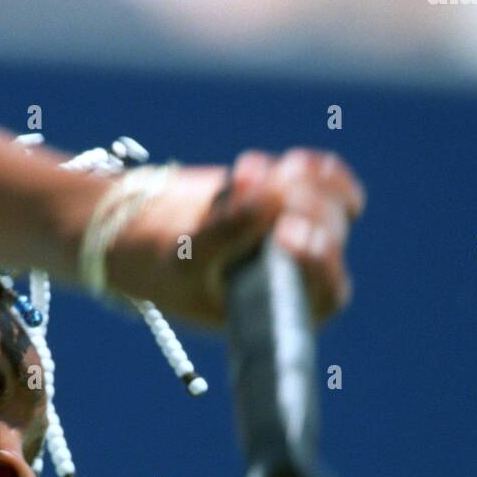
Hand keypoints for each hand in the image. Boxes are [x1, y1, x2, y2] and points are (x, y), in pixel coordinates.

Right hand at [105, 148, 364, 328]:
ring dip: (297, 183)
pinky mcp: (297, 207)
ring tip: (243, 172)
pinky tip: (292, 163)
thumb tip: (275, 194)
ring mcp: (302, 240)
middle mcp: (300, 279)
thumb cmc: (164, 266)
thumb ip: (228, 230)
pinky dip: (315, 170)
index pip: (325, 292)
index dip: (318, 260)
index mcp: (281, 313)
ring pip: (331, 206)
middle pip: (329, 238)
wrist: (146, 237)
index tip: (287, 231)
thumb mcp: (187, 256)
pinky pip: (329, 184)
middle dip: (298, 205)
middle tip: (252, 186)